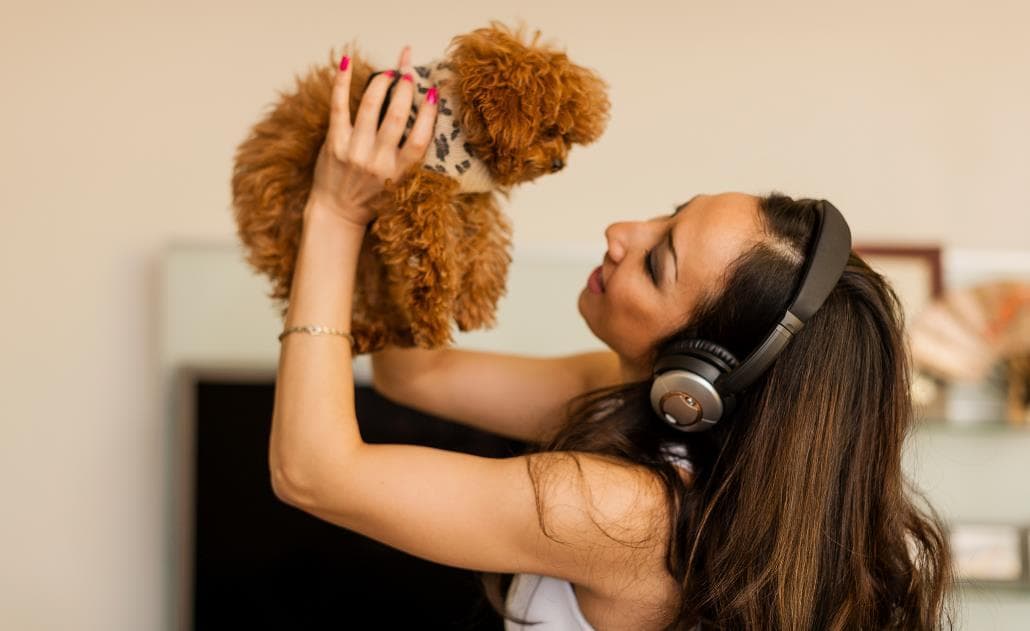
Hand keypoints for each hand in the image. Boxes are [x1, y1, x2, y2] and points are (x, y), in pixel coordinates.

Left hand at [307, 45, 438, 227]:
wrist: (338, 213)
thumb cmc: (372, 195)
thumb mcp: (398, 182)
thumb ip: (407, 154)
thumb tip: (420, 113)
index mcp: (398, 173)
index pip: (419, 140)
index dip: (428, 114)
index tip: (432, 92)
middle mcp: (377, 163)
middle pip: (395, 118)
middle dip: (404, 90)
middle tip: (408, 75)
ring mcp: (353, 152)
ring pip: (369, 107)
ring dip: (380, 84)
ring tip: (387, 74)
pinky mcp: (333, 143)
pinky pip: (338, 107)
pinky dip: (342, 82)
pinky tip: (346, 61)